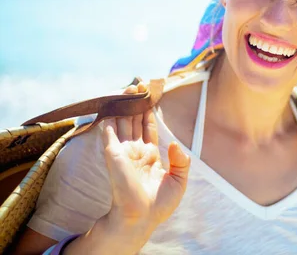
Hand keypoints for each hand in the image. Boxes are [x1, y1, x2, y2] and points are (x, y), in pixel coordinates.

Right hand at [101, 83, 190, 233]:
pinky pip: (109, 132)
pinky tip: (112, 104)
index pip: (147, 127)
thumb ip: (182, 160)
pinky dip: (110, 118)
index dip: (148, 111)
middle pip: (134, 120)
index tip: (150, 95)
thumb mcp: (179, 179)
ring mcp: (123, 152)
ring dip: (124, 105)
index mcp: (149, 155)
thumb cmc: (160, 204)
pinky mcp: (113, 155)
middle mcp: (135, 151)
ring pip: (122, 122)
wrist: (143, 217)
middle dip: (136, 102)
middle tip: (138, 84)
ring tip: (128, 87)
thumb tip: (175, 144)